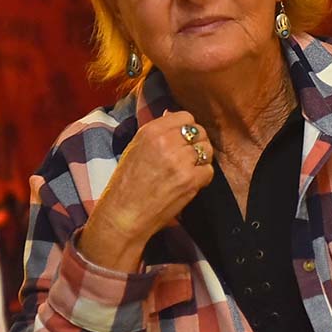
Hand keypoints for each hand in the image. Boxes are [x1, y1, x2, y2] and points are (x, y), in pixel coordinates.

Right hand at [78, 111, 213, 271]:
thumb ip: (157, 132)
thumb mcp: (136, 148)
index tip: (183, 141)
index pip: (186, 117)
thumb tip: (173, 115)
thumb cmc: (127, 184)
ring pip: (207, 150)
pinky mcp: (190, 179)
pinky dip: (202, 178)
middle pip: (200, 132)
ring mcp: (179, 161)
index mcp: (151, 131)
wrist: (123, 216)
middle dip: (197, 144)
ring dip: (201, 160)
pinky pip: (209, 170)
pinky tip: (188, 184)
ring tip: (187, 171)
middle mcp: (166, 142)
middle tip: (187, 159)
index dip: (187, 129)